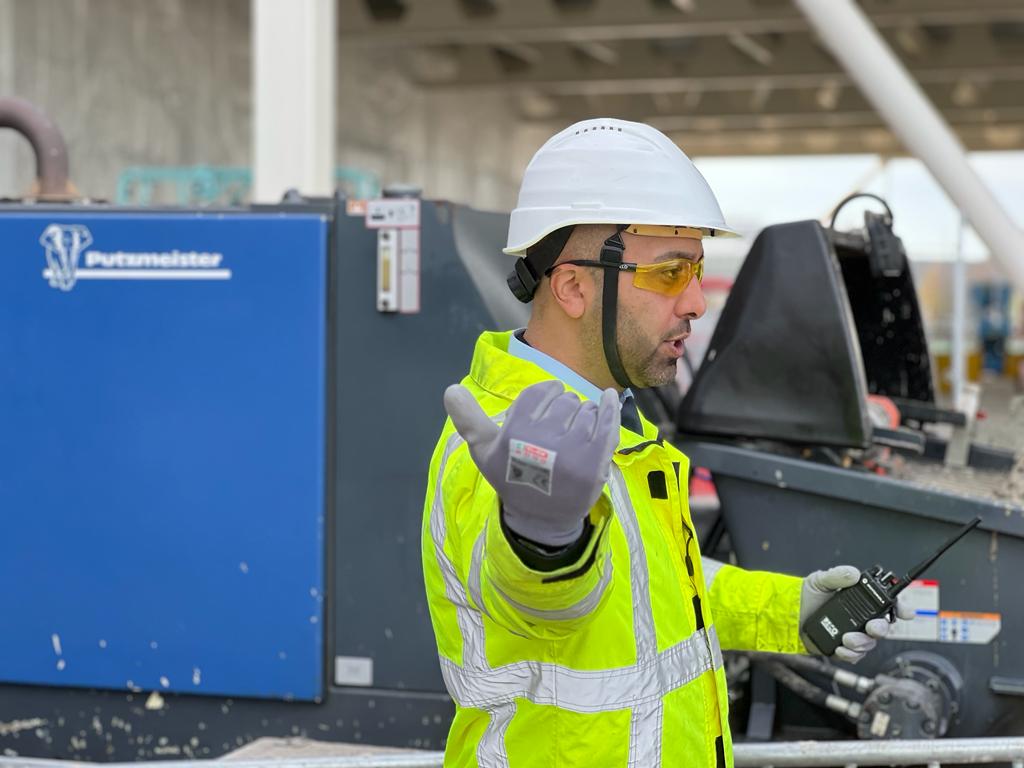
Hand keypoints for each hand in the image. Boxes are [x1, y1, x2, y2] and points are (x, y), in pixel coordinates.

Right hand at [444, 380, 620, 547]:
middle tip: (558, 432)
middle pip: (564, 399)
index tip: (545, 409)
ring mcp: (573, 451)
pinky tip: (610, 398)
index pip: (540, 392)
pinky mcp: (596, 461)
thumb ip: (468, 419)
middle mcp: (543, 439)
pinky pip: (607, 422)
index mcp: (515, 432)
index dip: (545, 396)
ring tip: (575, 436)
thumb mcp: (484, 451)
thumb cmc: (512, 478)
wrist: (542, 518)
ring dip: (584, 415)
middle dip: (563, 408)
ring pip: (586, 409)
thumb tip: (451, 389)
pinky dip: (610, 407)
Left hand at [799, 566, 915, 662]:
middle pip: (883, 627)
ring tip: (847, 639)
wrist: (788, 614)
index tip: (906, 613)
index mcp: (860, 600)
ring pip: (870, 644)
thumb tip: (853, 573)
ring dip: (862, 643)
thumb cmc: (805, 596)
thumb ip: (837, 575)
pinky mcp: (843, 648)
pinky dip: (850, 654)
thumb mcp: (820, 580)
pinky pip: (854, 655)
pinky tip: (840, 648)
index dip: (900, 609)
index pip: (887, 604)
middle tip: (872, 628)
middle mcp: (860, 618)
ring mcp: (853, 634)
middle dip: (881, 629)